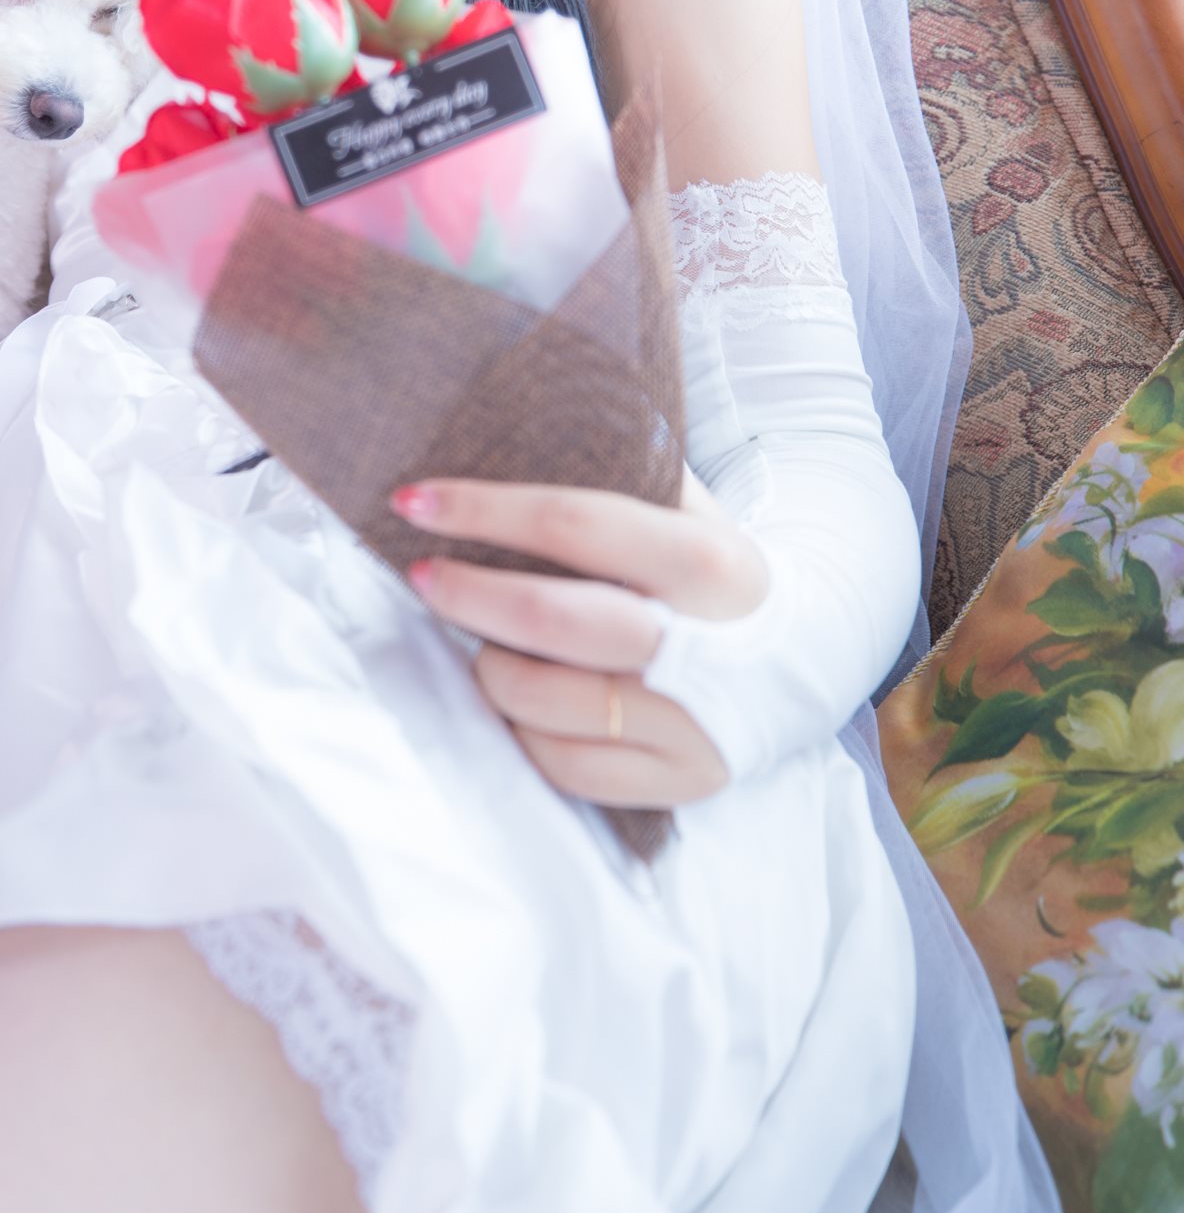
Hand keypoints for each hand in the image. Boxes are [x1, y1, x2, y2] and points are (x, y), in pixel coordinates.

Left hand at [392, 474, 766, 808]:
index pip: (575, 523)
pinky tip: (521, 698)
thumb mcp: (685, 506)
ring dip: (491, 668)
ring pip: (542, 703)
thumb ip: (613, 472)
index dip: (484, 509)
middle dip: (468, 595)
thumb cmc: (704, 569)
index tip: (414, 500)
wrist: (799, 656)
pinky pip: (561, 763)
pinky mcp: (680, 779)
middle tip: (423, 575)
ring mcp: (692, 723)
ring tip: (486, 642)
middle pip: (552, 622)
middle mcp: (704, 647)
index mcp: (705, 561)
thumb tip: (496, 433)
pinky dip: (522, 730)